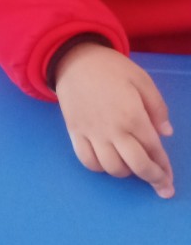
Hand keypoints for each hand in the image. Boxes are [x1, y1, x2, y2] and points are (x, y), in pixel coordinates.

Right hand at [54, 42, 173, 197]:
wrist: (73, 59)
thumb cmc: (111, 67)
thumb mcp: (142, 80)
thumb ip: (157, 107)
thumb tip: (165, 133)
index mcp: (133, 115)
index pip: (153, 150)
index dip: (164, 167)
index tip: (169, 179)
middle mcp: (113, 129)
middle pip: (136, 165)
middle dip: (152, 178)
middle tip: (160, 185)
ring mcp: (92, 133)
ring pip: (112, 168)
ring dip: (127, 173)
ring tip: (133, 167)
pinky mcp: (75, 132)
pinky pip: (87, 160)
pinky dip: (100, 168)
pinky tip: (108, 162)